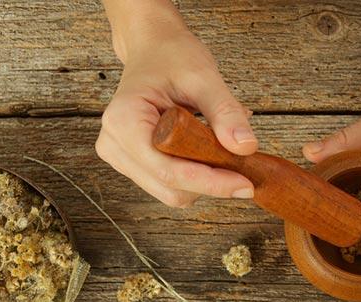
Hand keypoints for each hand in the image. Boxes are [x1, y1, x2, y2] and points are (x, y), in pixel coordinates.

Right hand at [96, 29, 256, 206]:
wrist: (153, 50)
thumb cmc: (171, 57)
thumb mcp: (204, 77)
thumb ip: (225, 112)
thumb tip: (246, 147)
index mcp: (123, 121)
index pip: (168, 171)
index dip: (209, 182)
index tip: (245, 184)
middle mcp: (114, 144)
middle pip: (170, 188)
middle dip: (209, 182)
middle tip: (241, 166)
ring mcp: (120, 157)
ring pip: (171, 193)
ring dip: (203, 181)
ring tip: (220, 150)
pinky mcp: (132, 164)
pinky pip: (168, 185)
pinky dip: (195, 176)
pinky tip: (205, 153)